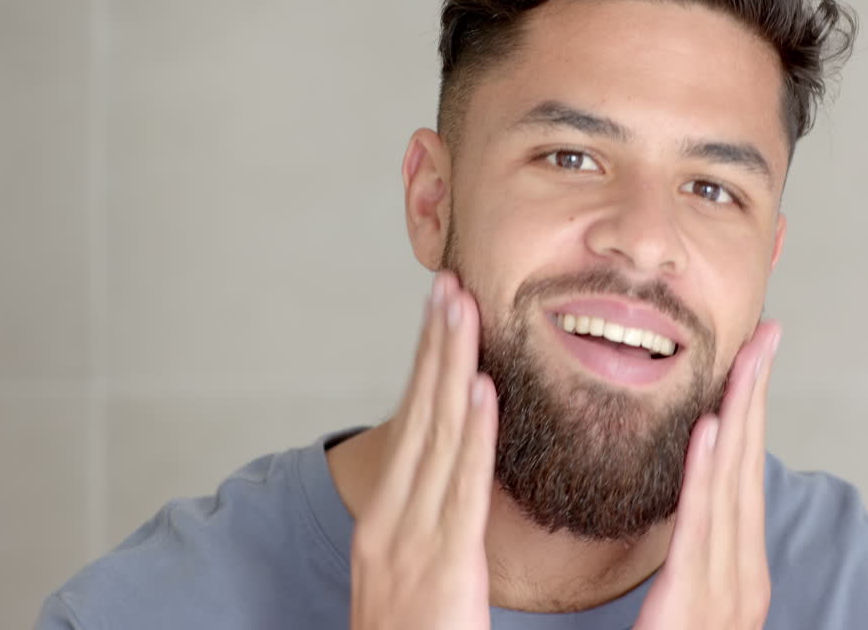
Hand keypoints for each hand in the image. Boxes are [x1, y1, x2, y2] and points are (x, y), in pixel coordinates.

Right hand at [349, 271, 498, 629]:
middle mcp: (390, 523)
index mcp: (386, 526)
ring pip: (436, 437)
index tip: (445, 316)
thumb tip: (453, 494)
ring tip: (462, 308)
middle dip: (435, 347)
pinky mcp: (440, 568)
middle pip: (419, 417)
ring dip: (450, 366)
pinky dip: (469, 433)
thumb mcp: (412, 585)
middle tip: (449, 283)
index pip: (412, 429)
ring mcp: (408, 543)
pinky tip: (481, 388)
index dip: (428, 366)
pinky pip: (460, 489)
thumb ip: (432, 535)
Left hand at [633, 320, 780, 629]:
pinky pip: (701, 527)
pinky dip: (706, 473)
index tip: (751, 358)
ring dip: (739, 414)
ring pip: (732, 485)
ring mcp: (725, 590)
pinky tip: (710, 427)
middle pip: (748, 466)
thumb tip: (692, 516)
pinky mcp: (694, 604)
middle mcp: (741, 574)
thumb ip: (693, 565)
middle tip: (766, 331)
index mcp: (736, 570)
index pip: (742, 473)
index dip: (749, 411)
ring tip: (746, 356)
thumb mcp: (688, 609)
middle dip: (757, 395)